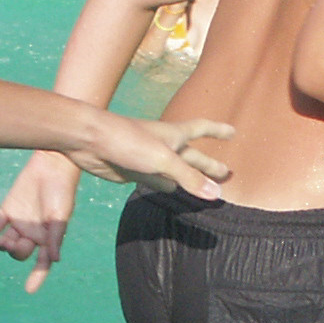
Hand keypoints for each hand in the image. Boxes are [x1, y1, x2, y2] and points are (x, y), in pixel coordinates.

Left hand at [0, 151, 83, 292]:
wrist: (51, 165)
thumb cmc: (61, 191)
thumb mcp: (59, 216)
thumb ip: (55, 238)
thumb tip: (54, 260)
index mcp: (48, 238)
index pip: (42, 263)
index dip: (37, 278)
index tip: (29, 291)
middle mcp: (32, 233)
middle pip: (20, 253)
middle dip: (16, 252)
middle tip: (16, 243)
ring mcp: (19, 222)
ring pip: (6, 243)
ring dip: (3, 245)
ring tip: (3, 241)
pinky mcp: (8, 209)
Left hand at [66, 113, 231, 195]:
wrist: (90, 141)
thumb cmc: (128, 142)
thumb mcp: (163, 160)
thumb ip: (189, 177)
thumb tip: (216, 194)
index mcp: (175, 134)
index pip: (203, 128)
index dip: (218, 130)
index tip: (233, 132)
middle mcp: (165, 146)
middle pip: (193, 156)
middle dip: (209, 164)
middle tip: (227, 173)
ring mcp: (150, 160)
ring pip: (176, 171)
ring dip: (190, 178)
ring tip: (204, 188)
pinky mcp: (135, 172)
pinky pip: (157, 182)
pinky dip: (167, 187)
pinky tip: (172, 192)